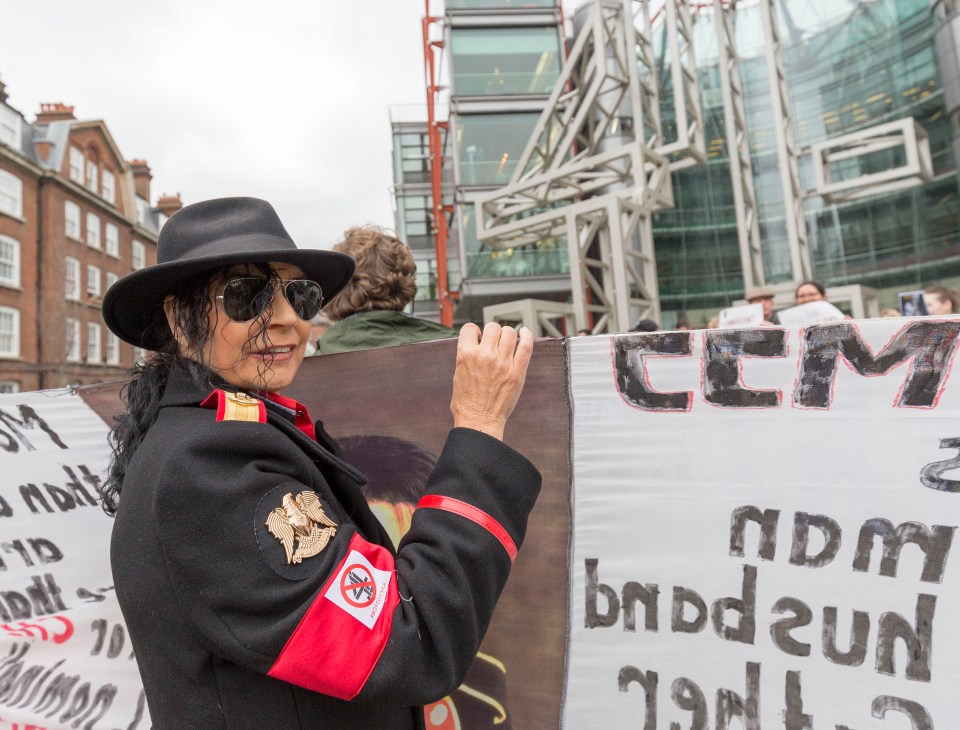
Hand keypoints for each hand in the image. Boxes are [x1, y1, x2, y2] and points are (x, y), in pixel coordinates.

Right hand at [450, 322, 533, 440]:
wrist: (479, 421)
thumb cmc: (466, 403)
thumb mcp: (458, 374)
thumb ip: (467, 357)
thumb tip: (476, 344)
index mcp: (465, 355)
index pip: (469, 328)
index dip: (474, 331)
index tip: (478, 337)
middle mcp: (485, 356)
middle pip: (492, 328)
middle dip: (492, 332)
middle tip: (493, 341)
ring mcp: (502, 363)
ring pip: (509, 333)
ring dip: (507, 334)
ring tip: (507, 341)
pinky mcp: (517, 372)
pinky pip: (526, 346)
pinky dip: (527, 335)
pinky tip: (525, 332)